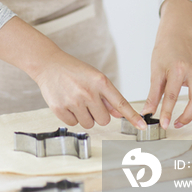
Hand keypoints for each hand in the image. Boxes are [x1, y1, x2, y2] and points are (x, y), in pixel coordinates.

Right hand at [32, 47, 146, 130]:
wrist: (48, 64)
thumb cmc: (74, 70)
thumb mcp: (94, 77)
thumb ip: (107, 96)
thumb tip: (119, 113)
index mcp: (99, 81)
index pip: (120, 103)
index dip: (132, 116)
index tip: (142, 126)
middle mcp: (88, 92)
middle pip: (104, 120)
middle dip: (98, 114)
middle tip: (89, 101)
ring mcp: (73, 101)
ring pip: (89, 123)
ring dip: (85, 116)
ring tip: (76, 100)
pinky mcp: (60, 109)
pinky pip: (74, 124)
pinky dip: (72, 117)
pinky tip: (67, 103)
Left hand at [141, 0, 191, 129]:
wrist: (177, 36)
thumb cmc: (165, 52)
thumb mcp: (156, 72)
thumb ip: (153, 94)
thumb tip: (147, 112)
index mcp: (178, 69)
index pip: (172, 96)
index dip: (168, 113)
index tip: (164, 125)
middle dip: (188, 117)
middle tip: (178, 123)